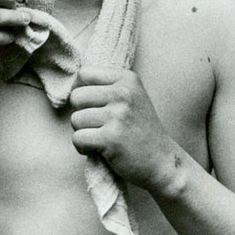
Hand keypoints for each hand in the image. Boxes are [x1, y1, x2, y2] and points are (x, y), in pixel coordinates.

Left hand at [68, 66, 180, 192]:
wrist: (162, 161)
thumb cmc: (140, 129)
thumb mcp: (132, 97)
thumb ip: (107, 87)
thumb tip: (72, 84)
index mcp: (127, 79)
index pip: (84, 73)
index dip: (80, 91)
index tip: (90, 106)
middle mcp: (123, 93)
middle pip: (76, 97)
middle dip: (81, 114)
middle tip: (97, 126)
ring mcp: (118, 115)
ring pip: (75, 119)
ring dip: (82, 132)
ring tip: (101, 138)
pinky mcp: (111, 138)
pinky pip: (77, 138)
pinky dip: (82, 148)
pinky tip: (98, 150)